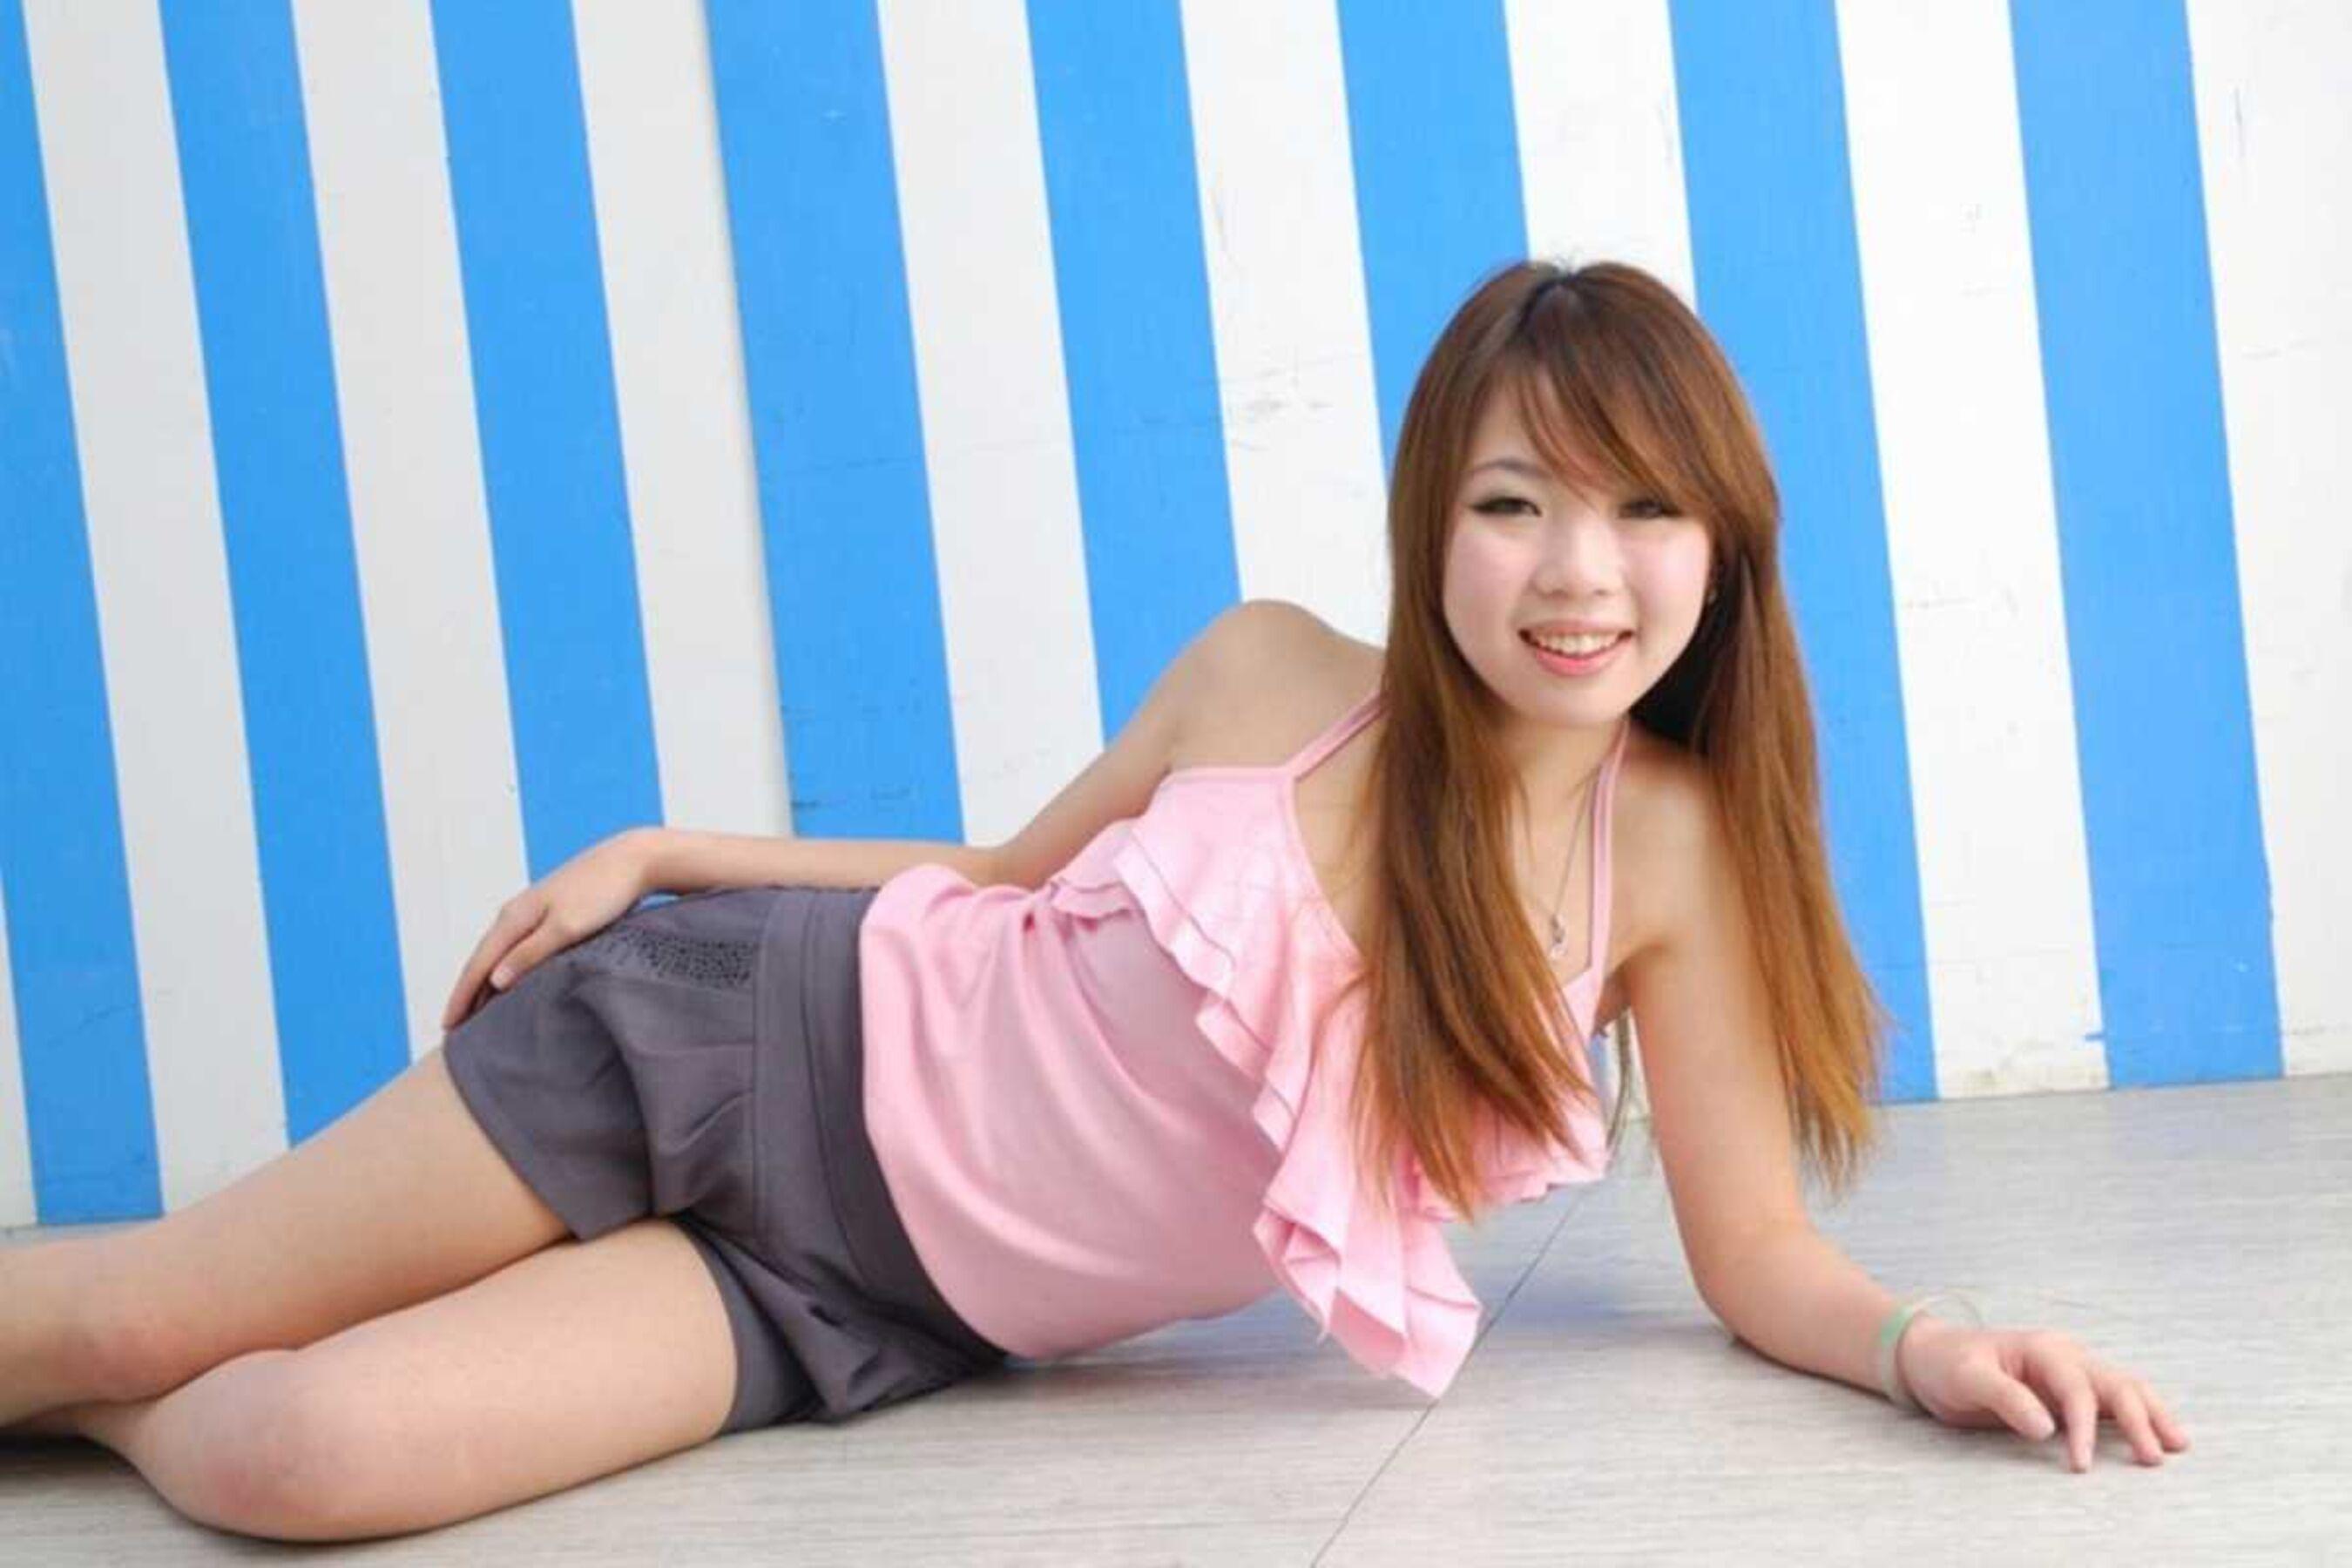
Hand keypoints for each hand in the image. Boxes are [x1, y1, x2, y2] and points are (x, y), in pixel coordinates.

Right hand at [440, 830, 660, 1031]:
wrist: (634, 859)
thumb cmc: (604, 892)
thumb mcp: (567, 927)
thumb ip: (530, 953)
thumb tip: (493, 979)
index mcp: (515, 917)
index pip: (478, 965)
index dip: (462, 997)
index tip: (447, 1027)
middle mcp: (516, 913)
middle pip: (483, 959)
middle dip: (466, 993)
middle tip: (452, 1028)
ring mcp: (533, 911)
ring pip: (499, 952)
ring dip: (484, 982)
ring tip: (475, 1012)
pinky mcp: (551, 912)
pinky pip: (517, 947)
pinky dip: (506, 968)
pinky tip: (511, 980)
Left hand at [1896, 1316, 2191, 1471]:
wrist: (1931, 1356)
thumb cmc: (1947, 1364)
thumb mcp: (1965, 1378)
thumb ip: (2005, 1398)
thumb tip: (2046, 1428)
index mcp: (2043, 1349)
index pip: (2076, 1390)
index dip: (2082, 1428)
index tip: (2080, 1465)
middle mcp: (2066, 1356)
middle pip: (2115, 1384)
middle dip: (2140, 1419)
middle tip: (2156, 1457)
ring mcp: (2071, 1371)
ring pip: (2123, 1388)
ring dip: (2151, 1414)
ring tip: (2178, 1444)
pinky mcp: (2069, 1391)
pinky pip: (2112, 1401)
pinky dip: (2138, 1416)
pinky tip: (2157, 1435)